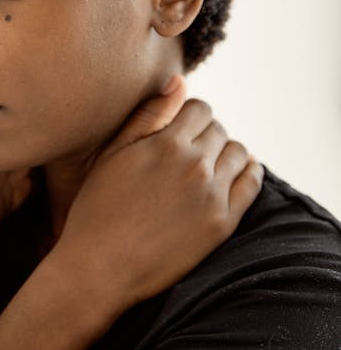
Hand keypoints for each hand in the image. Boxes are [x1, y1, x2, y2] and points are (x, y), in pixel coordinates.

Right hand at [54, 75, 263, 311]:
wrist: (100, 269)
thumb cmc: (98, 208)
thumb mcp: (113, 154)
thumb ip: (148, 115)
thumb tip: (180, 80)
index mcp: (165, 143)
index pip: (200, 108)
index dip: (190, 116)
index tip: (180, 130)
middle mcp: (194, 165)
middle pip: (220, 130)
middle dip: (206, 135)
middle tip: (190, 152)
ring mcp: (211, 196)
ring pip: (239, 153)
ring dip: (226, 153)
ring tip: (208, 166)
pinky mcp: (222, 224)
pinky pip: (252, 184)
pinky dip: (249, 173)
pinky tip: (236, 176)